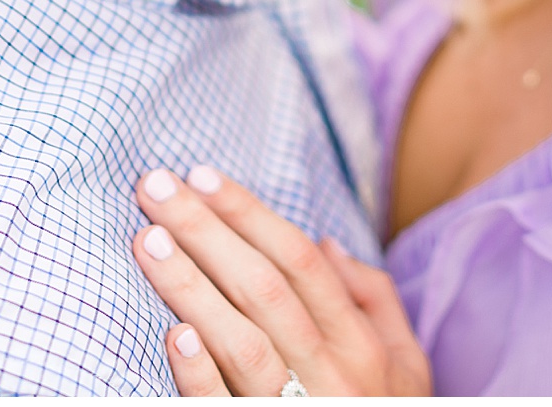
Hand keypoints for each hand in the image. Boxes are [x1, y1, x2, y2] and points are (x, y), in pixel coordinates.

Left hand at [132, 166, 430, 396]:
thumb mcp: (404, 372)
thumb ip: (375, 303)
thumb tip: (331, 244)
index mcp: (361, 346)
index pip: (301, 262)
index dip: (250, 214)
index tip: (201, 176)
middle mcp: (332, 375)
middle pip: (264, 287)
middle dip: (206, 229)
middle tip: (153, 186)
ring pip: (243, 341)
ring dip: (192, 286)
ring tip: (147, 239)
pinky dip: (201, 375)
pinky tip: (174, 334)